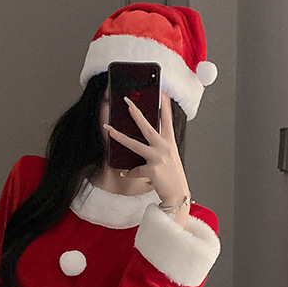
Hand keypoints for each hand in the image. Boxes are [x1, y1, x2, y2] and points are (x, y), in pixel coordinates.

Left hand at [103, 95, 190, 223]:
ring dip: (120, 137)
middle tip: (126, 102)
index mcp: (169, 142)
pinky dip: (129, 173)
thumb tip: (142, 141)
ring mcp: (158, 157)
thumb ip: (157, 148)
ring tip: (109, 130)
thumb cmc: (172, 176)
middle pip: (147, 126)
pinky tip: (125, 175)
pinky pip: (134, 170)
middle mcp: (165, 147)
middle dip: (136, 113)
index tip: (162, 92)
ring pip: (135, 144)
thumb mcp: (169, 157)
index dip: (165, 105)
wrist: (177, 195)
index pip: (167, 120)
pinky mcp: (152, 169)